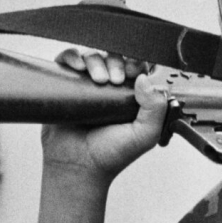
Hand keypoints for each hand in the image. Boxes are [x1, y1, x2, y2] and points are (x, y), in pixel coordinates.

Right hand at [39, 60, 172, 181]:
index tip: (132, 73)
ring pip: (92, 56)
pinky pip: (67, 60)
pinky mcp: (66, 85)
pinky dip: (72, 56)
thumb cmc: (111, 155)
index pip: (137, 67)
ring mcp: (87, 86)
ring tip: (98, 80)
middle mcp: (110, 88)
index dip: (136, 64)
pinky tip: (77, 67)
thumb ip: (155, 108)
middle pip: (114, 57)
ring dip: (96, 61)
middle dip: (116, 62)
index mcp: (131, 97)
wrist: (78, 166)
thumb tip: (145, 78)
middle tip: (115, 80)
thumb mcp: (145, 135)